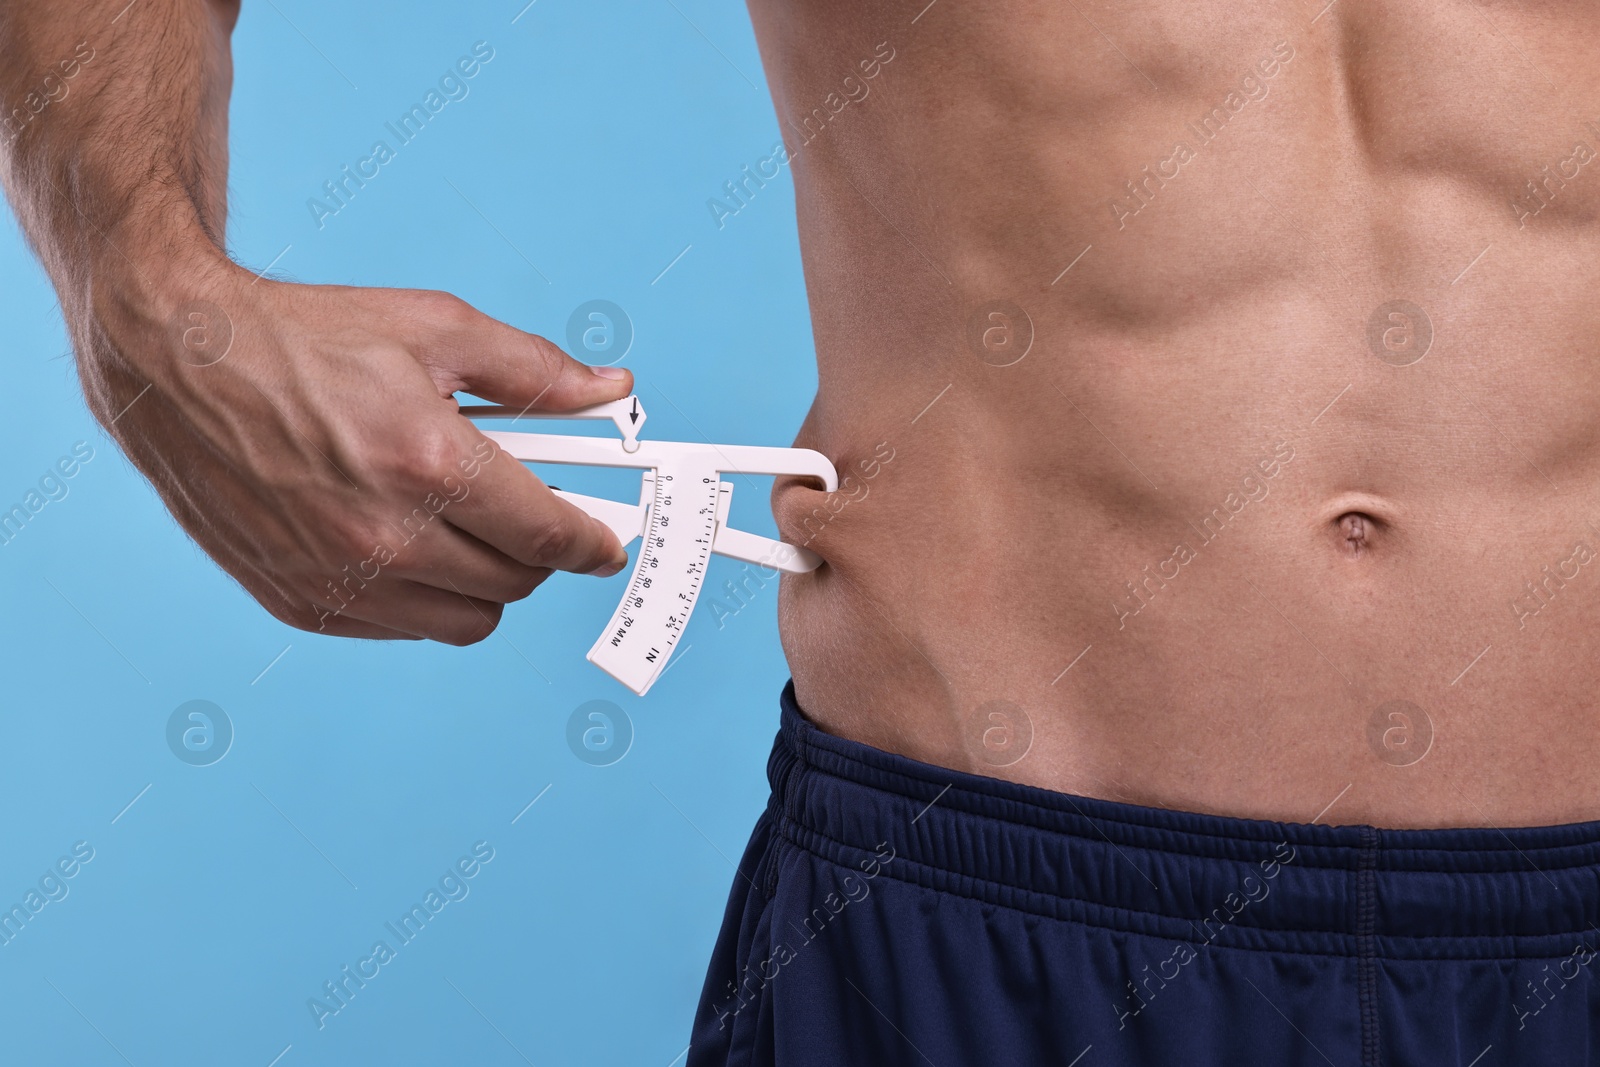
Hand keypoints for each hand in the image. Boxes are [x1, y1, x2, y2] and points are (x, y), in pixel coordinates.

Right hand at [83, 254, 632, 643]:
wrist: (177, 362)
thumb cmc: (305, 338)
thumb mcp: (435, 328)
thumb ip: (534, 371)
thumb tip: (611, 389)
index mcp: (428, 463)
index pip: (547, 535)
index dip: (591, 543)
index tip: (605, 543)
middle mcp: (385, 535)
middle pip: (515, 583)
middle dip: (538, 550)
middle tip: (527, 511)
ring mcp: (340, 578)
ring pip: (466, 620)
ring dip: (486, 582)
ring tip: (464, 525)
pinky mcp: (301, 602)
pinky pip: (403, 628)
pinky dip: (425, 597)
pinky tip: (407, 541)